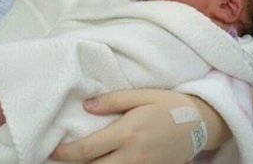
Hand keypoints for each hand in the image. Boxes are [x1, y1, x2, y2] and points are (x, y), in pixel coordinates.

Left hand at [50, 89, 212, 163]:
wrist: (200, 123)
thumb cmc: (168, 104)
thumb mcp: (141, 95)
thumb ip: (112, 101)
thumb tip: (86, 106)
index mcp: (127, 132)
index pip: (89, 149)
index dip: (68, 153)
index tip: (52, 153)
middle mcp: (133, 155)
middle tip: (60, 158)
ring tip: (79, 161)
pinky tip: (102, 163)